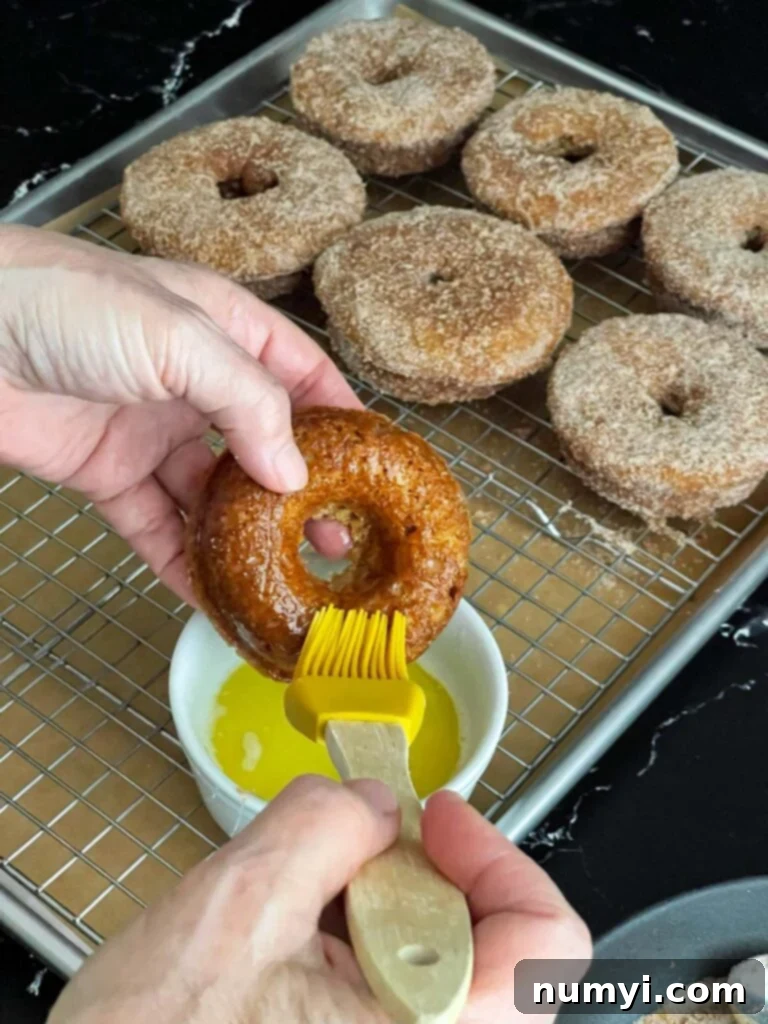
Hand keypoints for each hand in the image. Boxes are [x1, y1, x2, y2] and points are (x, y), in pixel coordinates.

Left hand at [0, 226, 358, 601]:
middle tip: (335, 538)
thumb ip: (247, 401)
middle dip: (300, 490)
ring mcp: (151, 431)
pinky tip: (215, 596)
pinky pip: (157, 527)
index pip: (299, 373)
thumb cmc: (63, 302)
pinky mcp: (108, 474)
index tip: (373, 464)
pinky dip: (184, 564)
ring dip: (246, 536)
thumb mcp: (176, 336)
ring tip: (287, 576)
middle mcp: (192, 381)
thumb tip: (292, 472)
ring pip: (212, 494)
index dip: (338, 416)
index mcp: (221, 330)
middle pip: (262, 442)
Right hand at [49, 776, 590, 1023]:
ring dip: (374, 911)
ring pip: (432, 968)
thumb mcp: (239, 907)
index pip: (548, 942)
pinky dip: (351, 952)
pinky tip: (287, 946)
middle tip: (350, 848)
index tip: (434, 817)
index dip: (496, 856)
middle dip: (411, 875)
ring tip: (297, 906)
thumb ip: (323, 825)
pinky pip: (390, 998)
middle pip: (485, 943)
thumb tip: (370, 800)